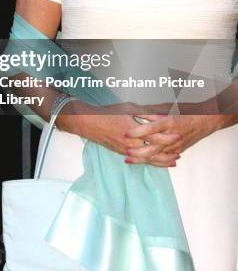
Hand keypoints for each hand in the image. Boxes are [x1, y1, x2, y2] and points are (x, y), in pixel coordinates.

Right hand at [58, 101, 181, 167]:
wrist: (90, 123)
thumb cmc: (108, 113)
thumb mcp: (128, 108)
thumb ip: (145, 113)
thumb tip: (160, 114)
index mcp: (134, 130)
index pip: (155, 136)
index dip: (168, 137)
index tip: (179, 135)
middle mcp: (131, 143)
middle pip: (154, 151)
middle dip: (168, 153)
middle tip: (180, 153)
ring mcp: (126, 150)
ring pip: (147, 159)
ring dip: (161, 161)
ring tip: (173, 162)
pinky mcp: (122, 153)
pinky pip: (139, 160)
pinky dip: (150, 162)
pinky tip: (157, 162)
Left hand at [124, 114, 228, 162]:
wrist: (205, 121)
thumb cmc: (187, 112)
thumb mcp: (169, 109)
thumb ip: (153, 112)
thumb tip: (137, 112)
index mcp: (169, 123)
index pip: (151, 128)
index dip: (138, 131)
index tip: (126, 133)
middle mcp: (171, 136)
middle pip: (152, 147)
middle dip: (138, 151)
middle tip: (125, 152)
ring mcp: (175, 146)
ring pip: (156, 156)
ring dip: (142, 159)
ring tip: (129, 160)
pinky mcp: (177, 151)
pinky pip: (164, 159)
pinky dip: (153, 162)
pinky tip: (143, 163)